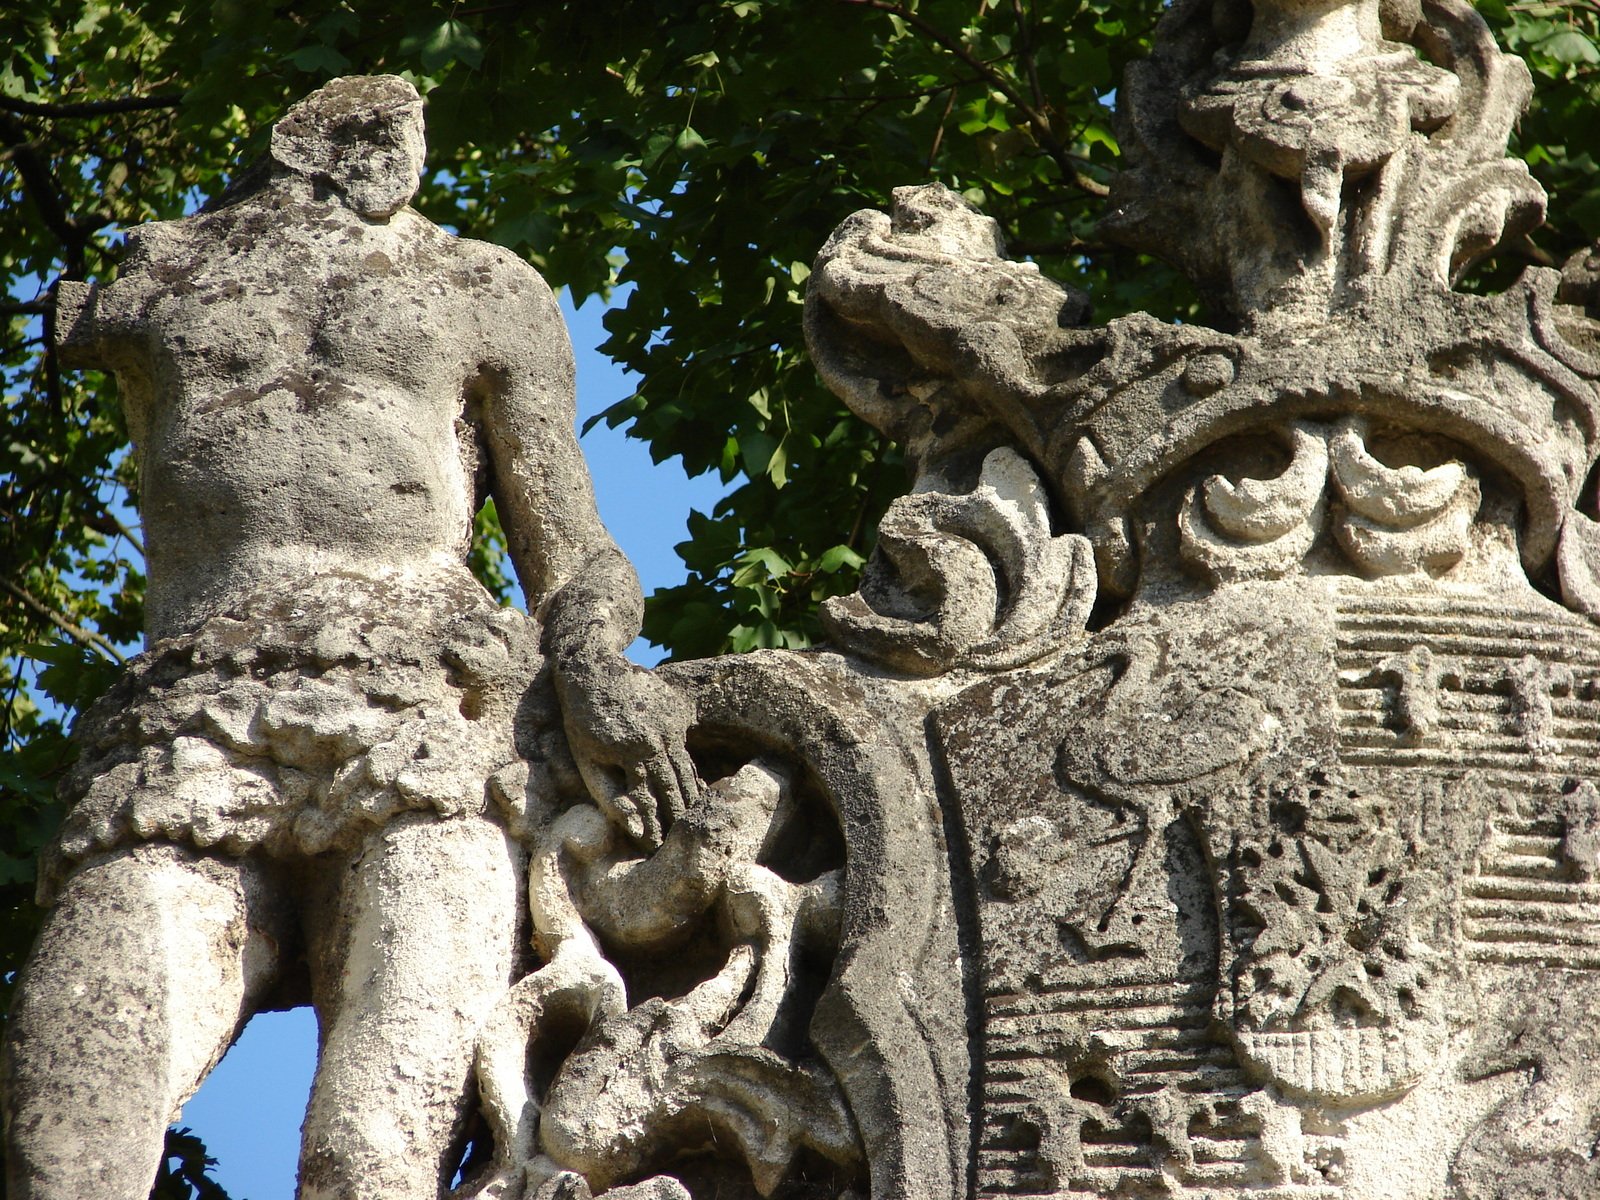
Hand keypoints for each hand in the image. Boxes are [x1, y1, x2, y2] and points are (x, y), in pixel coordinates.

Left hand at [552, 652, 700, 849]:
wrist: (594, 667)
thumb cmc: (582, 719)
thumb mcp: (585, 759)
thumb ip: (610, 793)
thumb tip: (636, 824)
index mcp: (635, 752)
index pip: (652, 800)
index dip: (657, 827)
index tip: (659, 848)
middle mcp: (661, 738)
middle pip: (676, 787)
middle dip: (680, 816)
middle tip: (683, 841)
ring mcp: (673, 723)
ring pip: (686, 768)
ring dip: (690, 796)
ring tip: (693, 820)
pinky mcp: (678, 712)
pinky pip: (684, 748)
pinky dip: (688, 770)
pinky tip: (693, 789)